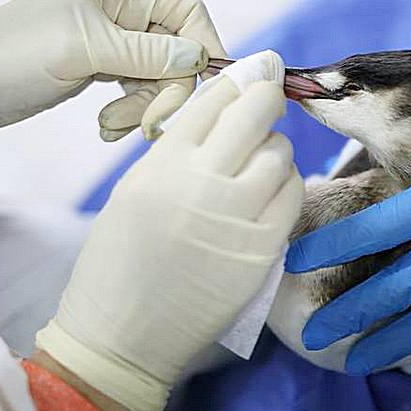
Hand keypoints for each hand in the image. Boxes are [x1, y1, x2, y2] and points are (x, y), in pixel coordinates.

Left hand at [0, 0, 225, 148]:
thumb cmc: (11, 58)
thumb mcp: (84, 54)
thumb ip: (147, 54)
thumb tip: (200, 59)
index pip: (188, 11)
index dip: (204, 50)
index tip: (202, 91)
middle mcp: (120, 1)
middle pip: (178, 47)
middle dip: (165, 89)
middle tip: (146, 126)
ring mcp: (111, 34)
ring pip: (160, 73)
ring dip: (143, 106)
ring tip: (109, 128)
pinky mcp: (100, 62)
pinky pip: (138, 87)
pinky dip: (128, 110)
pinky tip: (105, 128)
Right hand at [35, 71, 302, 410]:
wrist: (122, 335)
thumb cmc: (118, 262)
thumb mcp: (134, 189)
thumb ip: (177, 149)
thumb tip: (224, 108)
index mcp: (162, 164)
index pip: (215, 100)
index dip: (240, 82)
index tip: (253, 75)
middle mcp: (202, 183)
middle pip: (257, 114)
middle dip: (267, 99)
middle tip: (269, 99)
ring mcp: (237, 217)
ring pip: (281, 153)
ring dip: (274, 149)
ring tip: (258, 161)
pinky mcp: (263, 250)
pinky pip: (293, 196)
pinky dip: (286, 186)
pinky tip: (269, 193)